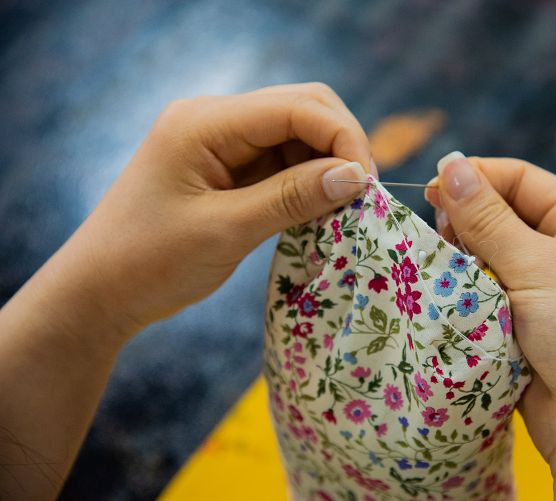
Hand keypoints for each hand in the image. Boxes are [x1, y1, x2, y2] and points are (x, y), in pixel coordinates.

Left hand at [0, 83, 372, 498]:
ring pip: (296, 136)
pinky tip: (316, 211)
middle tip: (359, 197)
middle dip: (339, 146)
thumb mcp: (226, 231)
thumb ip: (292, 198)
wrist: (99, 293)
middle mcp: (214, 120)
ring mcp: (219, 142)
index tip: (367, 187)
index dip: (343, 139)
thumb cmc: (150, 262)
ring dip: (325, 167)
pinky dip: (305, 183)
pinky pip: (280, 162)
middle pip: (301, 109)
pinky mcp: (225, 168)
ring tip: (340, 210)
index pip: (297, 107)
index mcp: (205, 122)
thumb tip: (356, 175)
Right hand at [425, 153, 555, 499]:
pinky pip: (486, 298)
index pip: (522, 180)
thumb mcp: (538, 266)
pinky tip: (446, 299)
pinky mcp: (526, 327)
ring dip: (463, 264)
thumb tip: (450, 164)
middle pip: (502, 218)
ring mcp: (548, 292)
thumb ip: (488, 218)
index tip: (429, 190)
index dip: (476, 179)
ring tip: (440, 272)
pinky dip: (465, 297)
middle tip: (436, 238)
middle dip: (466, 225)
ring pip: (489, 260)